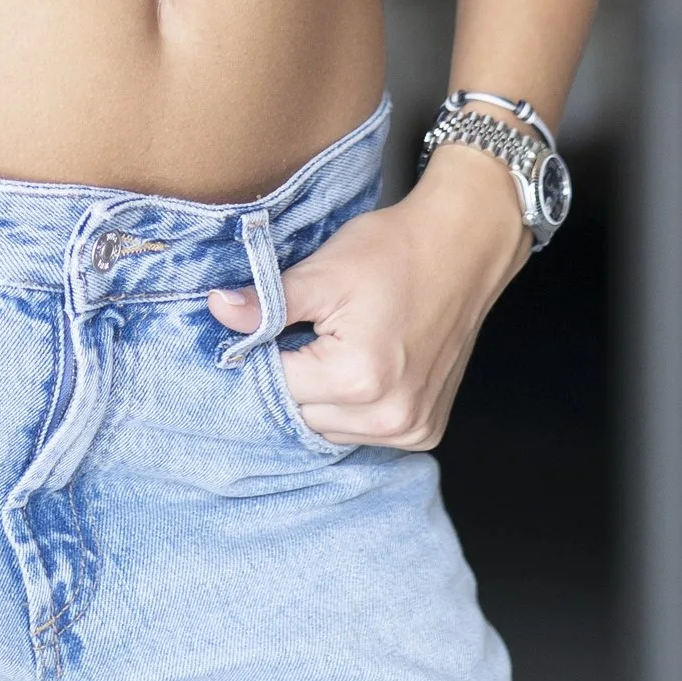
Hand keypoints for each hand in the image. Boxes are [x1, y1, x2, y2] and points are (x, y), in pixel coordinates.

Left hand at [208, 146, 531, 447]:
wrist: (463, 248)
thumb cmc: (395, 252)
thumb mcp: (323, 272)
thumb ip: (267, 303)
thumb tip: (218, 310)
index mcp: (357, 379)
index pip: (276, 385)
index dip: (265, 353)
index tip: (274, 327)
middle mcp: (388, 415)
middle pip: (301, 414)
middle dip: (296, 377)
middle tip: (313, 332)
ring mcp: (411, 428)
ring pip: (329, 428)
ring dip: (323, 398)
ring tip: (341, 347)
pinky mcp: (425, 430)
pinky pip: (364, 432)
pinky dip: (354, 408)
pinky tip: (364, 368)